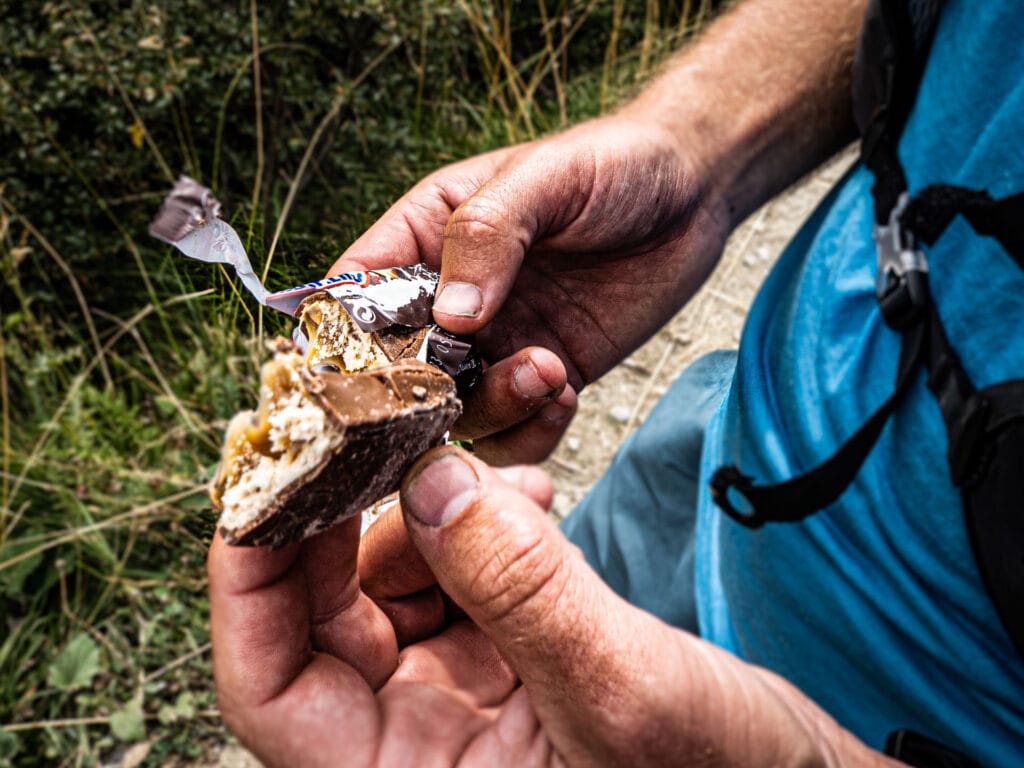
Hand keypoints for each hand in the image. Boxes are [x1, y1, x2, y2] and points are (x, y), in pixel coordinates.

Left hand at [209, 447, 890, 766]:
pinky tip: (533, 497)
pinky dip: (483, 523)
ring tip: (502, 471)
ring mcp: (454, 701)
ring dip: (435, 506)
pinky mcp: (501, 661)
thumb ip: (522, 586)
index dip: (251, 574)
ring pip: (394, 577)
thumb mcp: (623, 689)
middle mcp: (412, 743)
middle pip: (326, 609)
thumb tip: (429, 477)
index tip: (269, 471)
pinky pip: (458, 573)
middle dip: (355, 508)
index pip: (269, 681)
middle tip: (388, 422)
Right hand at [330, 116, 729, 463]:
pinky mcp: (544, 376)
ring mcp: (495, 344)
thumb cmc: (611, 165)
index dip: (342, 339)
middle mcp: (449, 300)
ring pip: (457, 412)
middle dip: (422, 396)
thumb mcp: (544, 179)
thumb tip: (451, 314)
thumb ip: (488, 235)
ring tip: (547, 370)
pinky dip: (532, 431)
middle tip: (464, 392)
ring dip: (494, 407)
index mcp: (423, 238)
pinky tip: (567, 393)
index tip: (361, 375)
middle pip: (397, 372)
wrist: (693, 194)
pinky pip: (516, 431)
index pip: (353, 294)